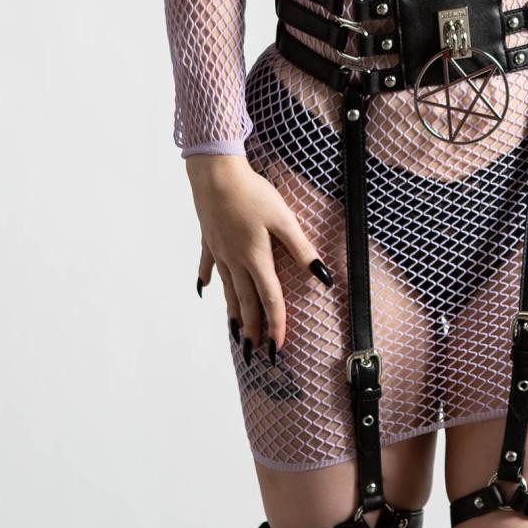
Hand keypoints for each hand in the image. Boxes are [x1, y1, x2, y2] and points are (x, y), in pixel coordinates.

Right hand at [186, 154, 333, 360]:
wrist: (216, 174)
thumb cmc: (253, 193)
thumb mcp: (284, 219)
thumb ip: (302, 249)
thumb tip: (323, 276)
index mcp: (256, 258)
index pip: (270, 299)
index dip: (276, 325)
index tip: (278, 348)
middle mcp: (235, 261)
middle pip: (246, 302)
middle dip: (252, 329)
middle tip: (255, 353)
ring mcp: (219, 252)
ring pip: (227, 290)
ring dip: (233, 314)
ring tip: (236, 334)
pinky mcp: (208, 240)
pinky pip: (208, 266)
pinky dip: (207, 280)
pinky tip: (204, 290)